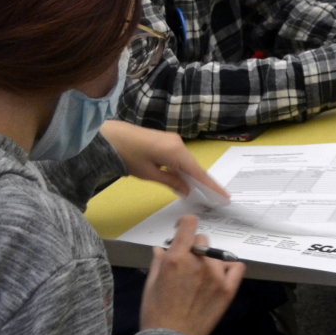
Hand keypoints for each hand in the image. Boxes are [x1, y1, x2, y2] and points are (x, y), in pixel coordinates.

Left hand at [100, 121, 227, 201]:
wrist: (110, 136)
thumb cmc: (128, 156)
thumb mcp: (149, 174)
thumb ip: (171, 182)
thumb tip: (187, 190)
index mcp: (176, 151)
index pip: (198, 172)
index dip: (211, 186)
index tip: (224, 196)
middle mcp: (179, 144)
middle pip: (195, 166)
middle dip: (203, 182)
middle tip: (214, 198)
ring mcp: (173, 141)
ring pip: (187, 162)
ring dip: (191, 176)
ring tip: (200, 192)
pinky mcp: (167, 141)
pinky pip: (180, 157)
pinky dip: (183, 169)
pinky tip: (182, 180)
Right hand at [139, 214, 244, 334]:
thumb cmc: (156, 314)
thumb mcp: (150, 285)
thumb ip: (158, 262)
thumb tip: (162, 248)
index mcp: (177, 258)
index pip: (189, 224)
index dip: (185, 223)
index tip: (182, 230)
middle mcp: (199, 262)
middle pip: (202, 240)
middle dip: (193, 248)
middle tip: (187, 264)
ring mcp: (216, 274)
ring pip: (216, 254)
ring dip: (209, 259)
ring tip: (201, 277)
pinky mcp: (229, 288)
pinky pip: (236, 266)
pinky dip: (229, 268)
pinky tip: (219, 277)